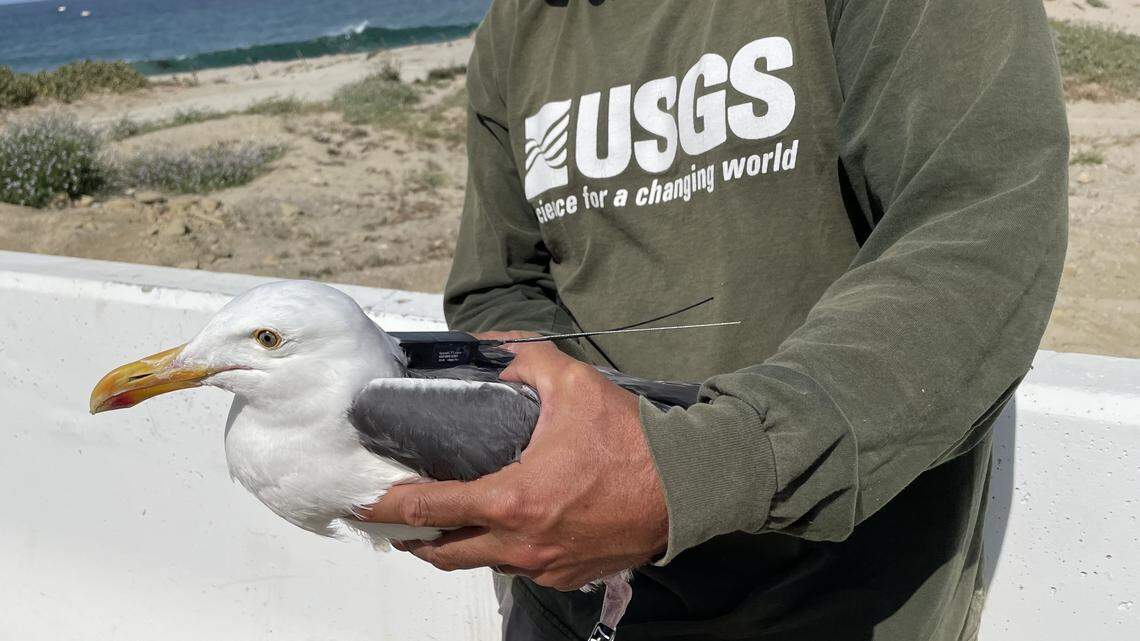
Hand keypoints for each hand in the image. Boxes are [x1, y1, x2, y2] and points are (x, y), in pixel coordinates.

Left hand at [358, 340, 668, 590]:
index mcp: (513, 499)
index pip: (430, 509)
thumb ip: (526, 359)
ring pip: (483, 565)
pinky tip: (508, 530)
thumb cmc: (633, 442)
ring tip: (448, 525)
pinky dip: (504, 552)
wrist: (688, 486)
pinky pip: (522, 570)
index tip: (366, 502)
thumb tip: (499, 346)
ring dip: (459, 547)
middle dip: (414, 539)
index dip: (390, 506)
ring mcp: (546, 566)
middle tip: (399, 520)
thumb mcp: (573, 385)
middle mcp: (522, 543)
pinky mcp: (570, 575)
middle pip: (445, 553)